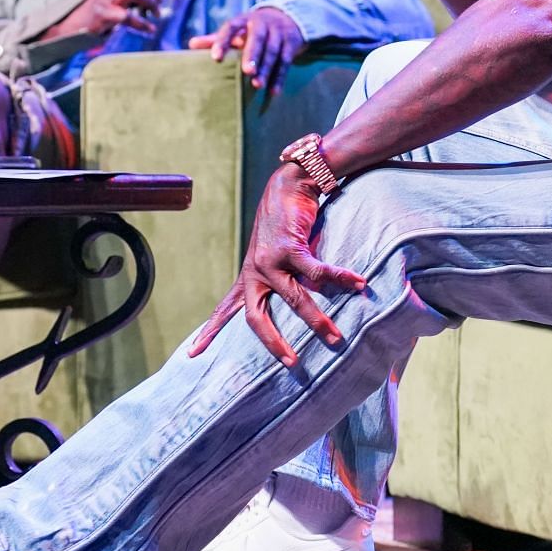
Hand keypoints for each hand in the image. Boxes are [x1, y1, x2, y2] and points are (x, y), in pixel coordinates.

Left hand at [187, 165, 365, 366]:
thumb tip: (300, 310)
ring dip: (318, 321)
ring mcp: (272, 261)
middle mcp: (256, 273)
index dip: (209, 332)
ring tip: (337, 338)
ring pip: (296, 300)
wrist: (287, 187)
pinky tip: (358, 284)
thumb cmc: (283, 226)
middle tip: (291, 363)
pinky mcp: (291, 247)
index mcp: (248, 278)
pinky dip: (340, 278)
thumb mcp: (272, 256)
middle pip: (256, 317)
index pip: (224, 310)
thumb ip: (277, 281)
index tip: (192, 354)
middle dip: (273, 342)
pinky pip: (318, 272)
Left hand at [189, 5, 303, 94]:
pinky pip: (286, 61)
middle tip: (246, 71)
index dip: (223, 41)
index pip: (231, 27)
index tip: (215, 58)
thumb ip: (215, 38)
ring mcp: (278, 33)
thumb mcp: (236, 30)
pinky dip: (280, 77)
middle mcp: (262, 24)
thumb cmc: (251, 29)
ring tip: (257, 85)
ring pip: (273, 51)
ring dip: (266, 68)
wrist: (286, 18)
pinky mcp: (291, 43)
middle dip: (252, 54)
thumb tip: (191, 45)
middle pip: (257, 38)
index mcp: (244, 20)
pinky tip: (273, 91)